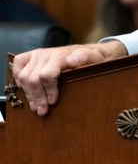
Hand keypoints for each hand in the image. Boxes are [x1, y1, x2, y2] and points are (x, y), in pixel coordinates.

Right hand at [11, 40, 127, 115]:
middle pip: (33, 79)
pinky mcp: (32, 56)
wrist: (90, 52)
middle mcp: (46, 54)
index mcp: (60, 56)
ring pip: (24, 76)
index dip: (49, 90)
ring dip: (29, 94)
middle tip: (43, 111)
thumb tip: (71, 61)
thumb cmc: (91, 59)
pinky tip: (24, 88)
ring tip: (36, 107)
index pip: (47, 75)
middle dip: (38, 97)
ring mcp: (38, 55)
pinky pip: (18, 64)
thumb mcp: (93, 59)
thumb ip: (83, 59)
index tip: (53, 102)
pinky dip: (18, 77)